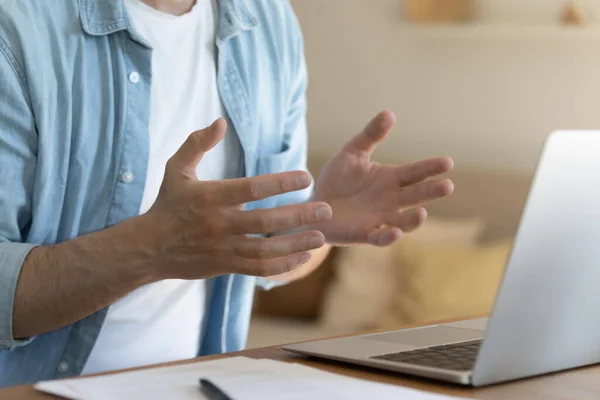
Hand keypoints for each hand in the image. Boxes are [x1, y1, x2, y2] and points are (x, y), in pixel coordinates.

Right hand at [141, 118, 331, 278]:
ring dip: (296, 244)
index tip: (306, 177)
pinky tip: (302, 257)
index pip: (252, 188)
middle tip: (326, 210)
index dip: (281, 183)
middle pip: (266, 222)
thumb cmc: (167, 205)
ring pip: (266, 250)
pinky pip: (258, 269)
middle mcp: (219, 224)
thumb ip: (197, 144)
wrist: (148, 248)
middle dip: (299, 215)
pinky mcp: (225, 266)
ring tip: (321, 237)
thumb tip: (220, 121)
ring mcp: (224, 248)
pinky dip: (282, 266)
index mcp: (210, 197)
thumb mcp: (176, 169)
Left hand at [311, 110, 453, 245]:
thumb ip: (370, 135)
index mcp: (390, 179)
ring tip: (423, 213)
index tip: (448, 162)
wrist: (315, 205)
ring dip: (414, 219)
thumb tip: (389, 112)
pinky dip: (388, 237)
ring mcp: (379, 219)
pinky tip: (395, 233)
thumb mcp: (352, 153)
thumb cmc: (338, 179)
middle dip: (431, 191)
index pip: (415, 173)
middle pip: (416, 196)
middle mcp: (391, 200)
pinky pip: (379, 237)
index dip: (431, 168)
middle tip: (448, 186)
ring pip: (403, 220)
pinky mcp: (364, 234)